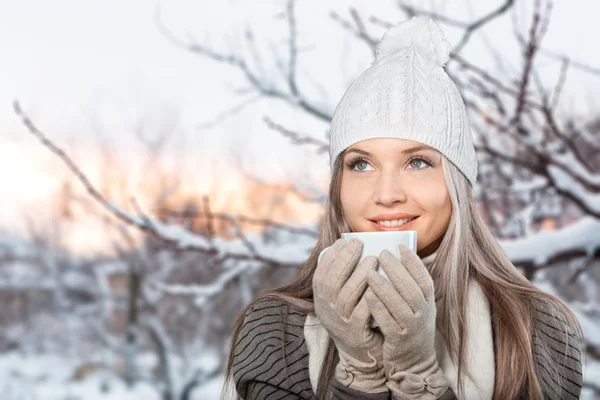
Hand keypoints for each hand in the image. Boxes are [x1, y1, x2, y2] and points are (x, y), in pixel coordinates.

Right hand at [313, 238, 386, 392]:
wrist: (362, 352)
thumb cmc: (354, 316)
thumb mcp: (341, 298)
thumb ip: (343, 277)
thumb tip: (348, 246)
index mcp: (321, 300)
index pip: (321, 274)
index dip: (331, 257)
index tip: (344, 241)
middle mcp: (327, 311)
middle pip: (333, 282)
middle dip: (345, 260)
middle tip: (359, 244)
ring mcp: (340, 322)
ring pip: (347, 295)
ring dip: (360, 274)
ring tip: (374, 259)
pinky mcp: (356, 332)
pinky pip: (363, 311)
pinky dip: (370, 296)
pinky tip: (380, 283)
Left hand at [365, 246, 449, 399]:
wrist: (414, 363)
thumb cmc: (411, 328)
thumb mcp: (417, 308)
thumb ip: (409, 288)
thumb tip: (395, 259)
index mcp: (428, 303)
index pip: (424, 279)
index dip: (413, 262)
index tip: (400, 246)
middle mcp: (423, 314)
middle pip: (411, 288)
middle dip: (396, 269)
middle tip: (381, 253)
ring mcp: (412, 328)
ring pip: (399, 304)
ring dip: (383, 286)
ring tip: (369, 272)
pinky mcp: (398, 341)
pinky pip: (388, 321)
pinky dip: (378, 308)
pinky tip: (367, 295)